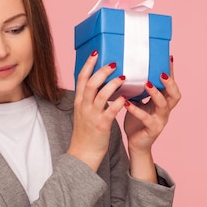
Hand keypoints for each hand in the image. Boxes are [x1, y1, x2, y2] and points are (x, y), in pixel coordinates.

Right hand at [67, 51, 126, 170]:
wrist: (83, 154)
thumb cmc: (86, 132)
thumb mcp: (84, 112)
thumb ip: (91, 99)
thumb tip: (100, 85)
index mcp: (79, 101)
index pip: (81, 78)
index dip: (88, 65)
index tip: (96, 53)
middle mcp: (84, 106)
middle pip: (90, 83)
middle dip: (102, 71)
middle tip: (114, 63)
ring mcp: (92, 116)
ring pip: (100, 95)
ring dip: (112, 84)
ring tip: (124, 77)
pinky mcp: (101, 126)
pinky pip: (110, 111)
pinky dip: (118, 103)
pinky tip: (126, 97)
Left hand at [123, 55, 180, 153]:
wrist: (136, 143)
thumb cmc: (137, 121)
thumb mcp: (138, 102)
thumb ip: (137, 90)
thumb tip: (127, 71)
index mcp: (163, 101)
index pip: (170, 84)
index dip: (171, 71)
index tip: (168, 57)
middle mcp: (165, 110)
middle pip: (175, 94)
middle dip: (170, 82)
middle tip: (161, 72)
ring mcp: (160, 120)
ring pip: (163, 105)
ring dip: (155, 93)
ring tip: (146, 84)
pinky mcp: (152, 129)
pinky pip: (146, 118)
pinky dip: (136, 110)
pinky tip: (127, 103)